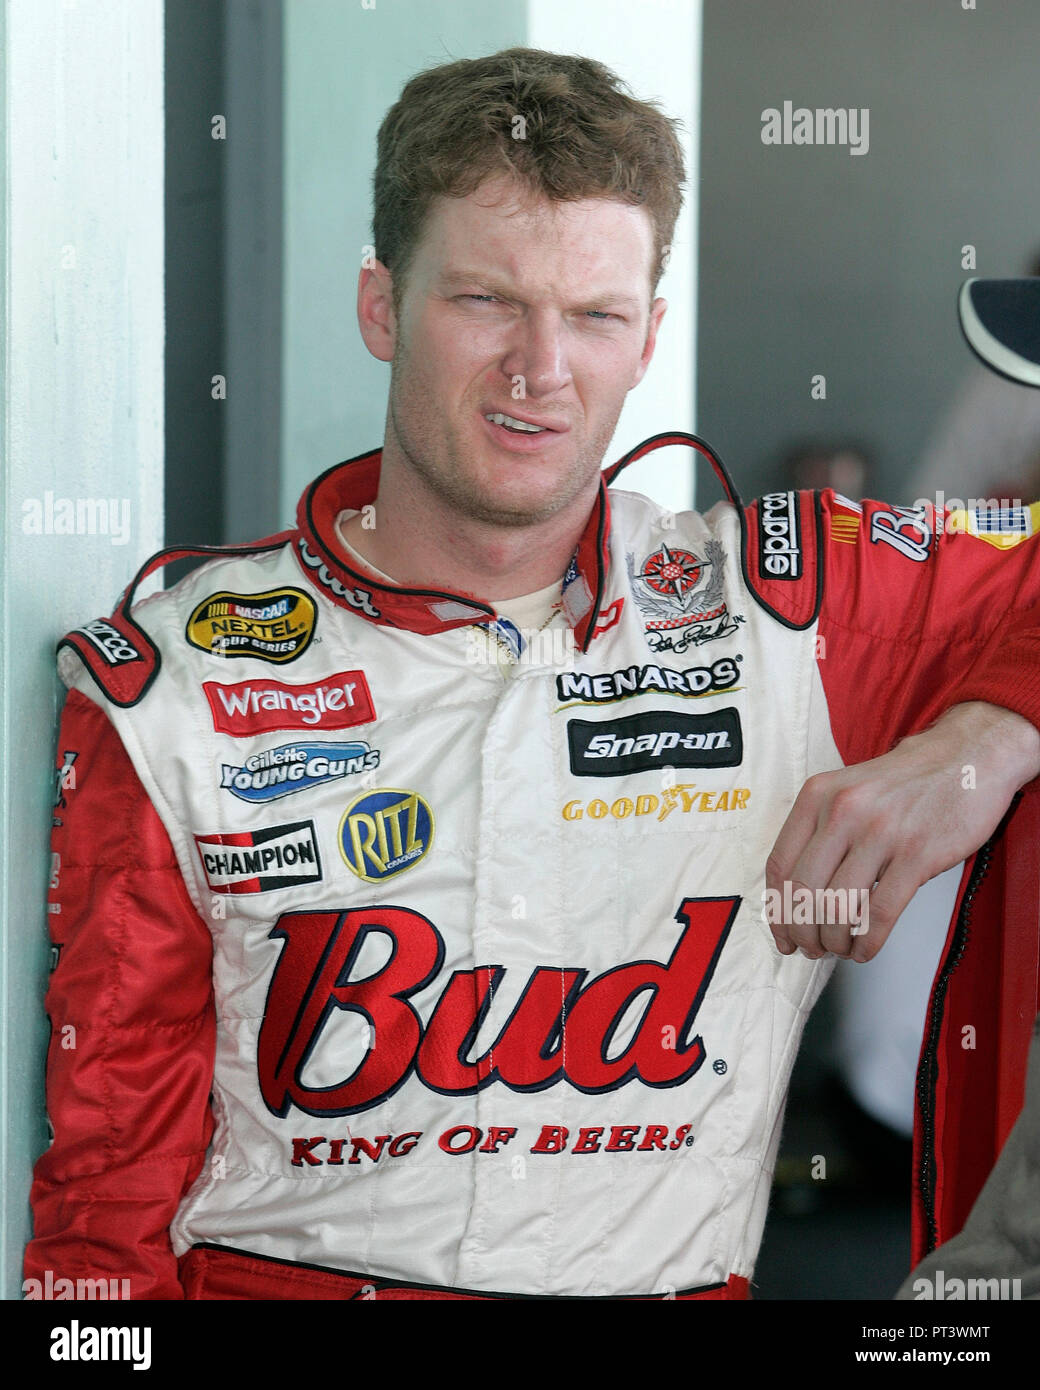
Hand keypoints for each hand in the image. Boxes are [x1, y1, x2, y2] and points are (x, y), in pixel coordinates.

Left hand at [764, 702, 1039, 961]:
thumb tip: (798, 895)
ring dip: (834, 941)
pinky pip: (880, 913)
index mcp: (818, 795)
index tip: (783, 934)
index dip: (777, 911)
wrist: (967, 756)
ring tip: (840, 949)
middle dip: (803, 932)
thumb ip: (821, 831)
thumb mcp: (849, 790)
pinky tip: (865, 949)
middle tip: (811, 950)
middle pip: (804, 892)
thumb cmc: (906, 781)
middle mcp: (843, 811)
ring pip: (838, 907)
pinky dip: (867, 942)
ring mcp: (881, 832)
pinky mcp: (917, 853)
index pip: (780, 865)